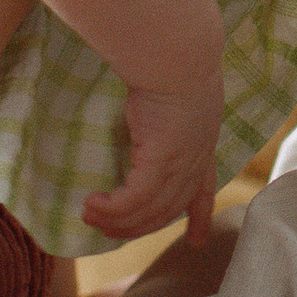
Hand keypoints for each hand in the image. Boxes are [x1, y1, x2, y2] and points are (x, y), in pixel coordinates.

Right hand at [86, 76, 225, 248]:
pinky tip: (92, 205)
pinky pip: (133, 199)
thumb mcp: (178, 93)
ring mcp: (179, 164)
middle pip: (168, 209)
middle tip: (108, 230)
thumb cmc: (173, 62)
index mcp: (204, 144)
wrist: (177, 54)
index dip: (200, 217)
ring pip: (148, 210)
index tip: (197, 241)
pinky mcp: (160, 162)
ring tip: (91, 217)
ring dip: (117, 219)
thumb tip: (148, 113)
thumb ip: (167, 112)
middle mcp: (195, 161)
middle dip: (138, 226)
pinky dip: (112, 208)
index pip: (205, 189)